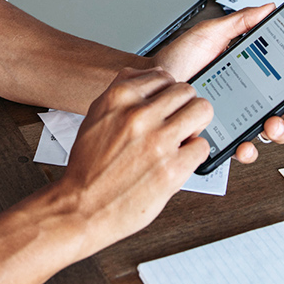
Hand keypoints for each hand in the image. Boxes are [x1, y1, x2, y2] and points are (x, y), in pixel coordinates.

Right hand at [56, 67, 212, 253]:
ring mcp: (158, 141)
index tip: (167, 105)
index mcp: (119, 98)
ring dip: (196, 125)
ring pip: (202, 110)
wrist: (81, 208)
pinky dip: (193, 154)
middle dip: (185, 106)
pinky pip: (202, 146)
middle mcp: (139, 115)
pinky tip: (179, 161)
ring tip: (184, 138)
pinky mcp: (173, 169)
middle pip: (187, 90)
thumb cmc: (87, 167)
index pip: (163, 76)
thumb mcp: (95, 116)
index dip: (167, 92)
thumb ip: (121, 94)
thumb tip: (148, 78)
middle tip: (179, 122)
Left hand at [150, 4, 283, 163]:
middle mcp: (250, 96)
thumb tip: (268, 8)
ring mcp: (238, 117)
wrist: (151, 84)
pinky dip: (249, 149)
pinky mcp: (222, 135)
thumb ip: (240, 22)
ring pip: (272, 130)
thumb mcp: (210, 34)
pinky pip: (243, 147)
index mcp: (253, 71)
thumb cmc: (177, 59)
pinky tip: (245, 144)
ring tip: (272, 123)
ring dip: (280, 129)